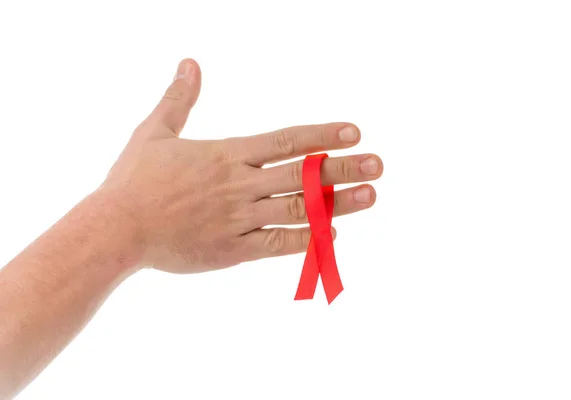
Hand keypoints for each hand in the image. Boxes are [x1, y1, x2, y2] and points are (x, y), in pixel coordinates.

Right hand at [100, 59, 383, 273]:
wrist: (115, 229)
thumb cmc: (134, 179)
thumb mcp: (155, 131)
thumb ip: (179, 98)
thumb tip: (190, 62)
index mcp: (227, 154)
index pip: (286, 140)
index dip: (322, 134)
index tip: (353, 131)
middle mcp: (239, 185)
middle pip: (301, 174)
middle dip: (342, 168)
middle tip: (379, 164)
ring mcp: (238, 218)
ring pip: (297, 209)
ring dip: (337, 203)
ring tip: (371, 195)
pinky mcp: (231, 249)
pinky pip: (276, 245)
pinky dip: (305, 240)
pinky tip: (331, 234)